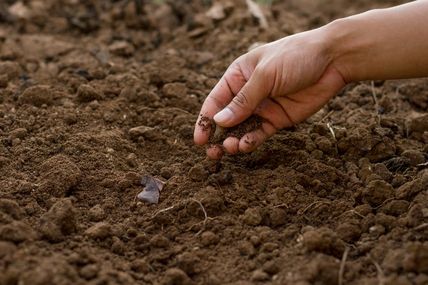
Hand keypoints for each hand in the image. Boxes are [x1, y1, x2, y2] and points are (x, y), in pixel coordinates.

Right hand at [194, 28, 345, 158]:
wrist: (332, 60)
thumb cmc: (294, 57)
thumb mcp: (265, 75)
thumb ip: (243, 100)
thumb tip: (219, 121)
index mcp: (238, 76)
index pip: (215, 101)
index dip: (205, 120)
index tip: (199, 139)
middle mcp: (247, 94)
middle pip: (226, 119)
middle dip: (217, 136)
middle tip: (211, 153)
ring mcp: (263, 108)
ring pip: (242, 129)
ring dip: (233, 141)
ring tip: (229, 149)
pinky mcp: (278, 119)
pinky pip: (260, 133)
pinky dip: (251, 141)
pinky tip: (245, 145)